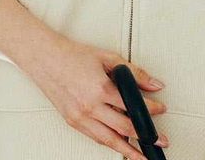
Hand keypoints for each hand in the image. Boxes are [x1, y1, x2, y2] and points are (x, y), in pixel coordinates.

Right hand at [25, 36, 168, 159]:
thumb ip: (133, 72)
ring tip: (143, 157)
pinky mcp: (73, 122)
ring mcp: (80, 117)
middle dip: (147, 136)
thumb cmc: (72, 55)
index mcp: (100, 88)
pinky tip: (120, 144)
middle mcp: (90, 106)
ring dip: (129, 151)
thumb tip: (154, 84)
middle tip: (160, 140)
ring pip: (110, 140)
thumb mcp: (106, 57)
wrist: (44, 58)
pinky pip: (96, 137)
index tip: (160, 109)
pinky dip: (110, 143)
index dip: (150, 110)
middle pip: (125, 128)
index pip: (133, 106)